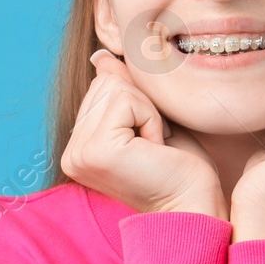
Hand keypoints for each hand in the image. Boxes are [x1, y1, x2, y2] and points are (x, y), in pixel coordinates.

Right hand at [60, 49, 227, 216]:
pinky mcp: (96, 151)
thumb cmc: (179, 169)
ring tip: (154, 149)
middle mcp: (71, 153)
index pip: (102, 87)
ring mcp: (79, 153)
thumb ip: (120, 89)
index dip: (138, 105)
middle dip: (142, 106)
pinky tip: (155, 150)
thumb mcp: (147, 120)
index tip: (150, 144)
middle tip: (154, 147)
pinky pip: (127, 100)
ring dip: (148, 113)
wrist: (194, 207)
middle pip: (107, 82)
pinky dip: (151, 120)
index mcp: (78, 149)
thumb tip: (101, 56)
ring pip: (117, 87)